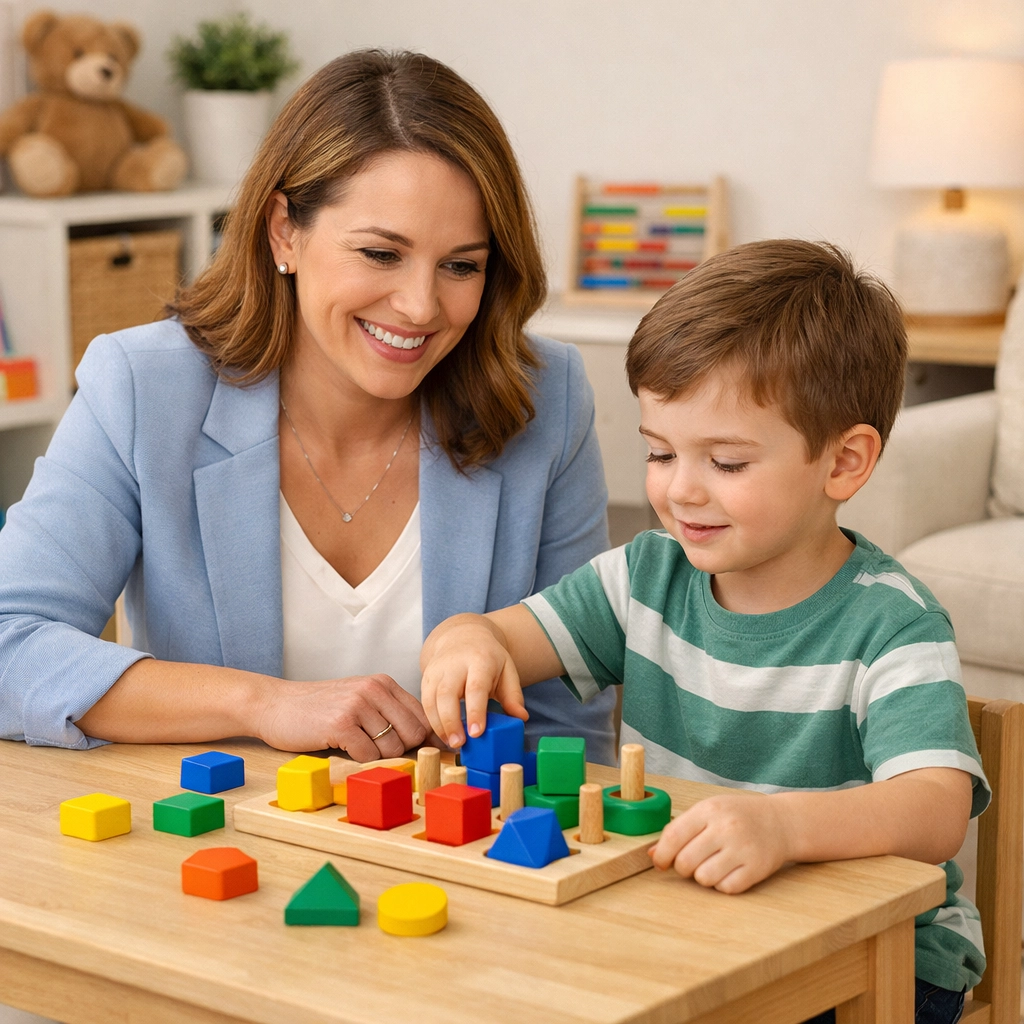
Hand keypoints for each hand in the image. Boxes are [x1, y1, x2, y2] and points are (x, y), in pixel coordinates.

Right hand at [254, 674, 432, 760]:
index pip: (423, 716)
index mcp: (383, 683)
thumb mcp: (360, 700)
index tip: (421, 755)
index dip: (425, 740)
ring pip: (392, 747)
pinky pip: (368, 755)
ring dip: (376, 756)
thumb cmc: (319, 708)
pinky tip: (341, 747)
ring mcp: (358, 705)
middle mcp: (374, 689)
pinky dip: (358, 760)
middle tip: (376, 750)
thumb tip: (430, 742)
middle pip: (413, 734)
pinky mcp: (340, 723)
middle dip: (401, 750)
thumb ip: (389, 714)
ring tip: (354, 745)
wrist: (275, 705)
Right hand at [420, 614, 527, 748]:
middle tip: (459, 744)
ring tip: (451, 743)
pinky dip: (432, 721)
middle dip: (451, 721)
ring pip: (431, 699)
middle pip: (447, 694)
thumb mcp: (507, 670)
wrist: (462, 635)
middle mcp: (454, 664)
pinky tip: (443, 734)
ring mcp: (437, 670)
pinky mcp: (425, 678)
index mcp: (479, 660)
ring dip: (439, 725)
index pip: (475, 687)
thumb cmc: (488, 658)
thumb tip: (521, 718)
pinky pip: (425, 702)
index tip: (476, 732)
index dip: (475, 711)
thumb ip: (513, 695)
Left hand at [649, 793, 791, 893]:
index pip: (673, 836)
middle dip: (682, 867)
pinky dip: (722, 885)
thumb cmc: (737, 816)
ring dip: (702, 876)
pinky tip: (728, 871)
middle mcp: (726, 828)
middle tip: (691, 862)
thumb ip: (680, 829)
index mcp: (710, 810)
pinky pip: (726, 888)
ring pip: (703, 878)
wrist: (781, 822)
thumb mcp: (708, 811)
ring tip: (711, 865)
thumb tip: (652, 854)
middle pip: (685, 862)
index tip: (659, 862)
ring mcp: (742, 849)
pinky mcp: (756, 869)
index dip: (661, 854)